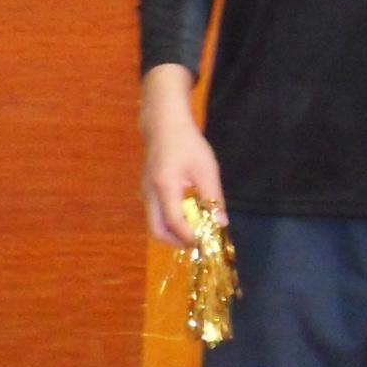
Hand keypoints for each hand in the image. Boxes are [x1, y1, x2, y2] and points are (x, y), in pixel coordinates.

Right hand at [142, 114, 223, 244]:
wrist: (163, 124)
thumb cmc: (187, 143)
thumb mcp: (206, 169)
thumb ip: (213, 198)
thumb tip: (220, 223)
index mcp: (165, 188)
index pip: (175, 223)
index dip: (190, 237)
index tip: (206, 243)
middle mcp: (150, 194)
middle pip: (157, 231)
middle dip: (177, 242)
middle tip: (197, 242)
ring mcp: (145, 193)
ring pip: (155, 224)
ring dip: (173, 233)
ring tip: (195, 229)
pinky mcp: (147, 190)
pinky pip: (156, 214)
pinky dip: (169, 222)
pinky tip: (187, 214)